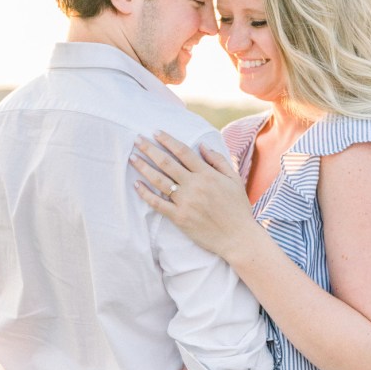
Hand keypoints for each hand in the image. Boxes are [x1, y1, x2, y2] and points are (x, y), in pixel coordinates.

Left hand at [129, 131, 256, 260]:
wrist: (237, 237)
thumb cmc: (238, 209)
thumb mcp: (234, 180)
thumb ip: (218, 161)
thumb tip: (202, 145)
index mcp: (207, 174)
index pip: (183, 152)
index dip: (167, 140)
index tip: (155, 132)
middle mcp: (194, 185)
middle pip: (167, 162)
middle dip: (149, 149)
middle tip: (137, 140)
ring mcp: (185, 201)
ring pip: (159, 180)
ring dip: (144, 167)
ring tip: (132, 158)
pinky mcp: (179, 217)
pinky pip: (158, 204)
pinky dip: (145, 194)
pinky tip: (136, 185)